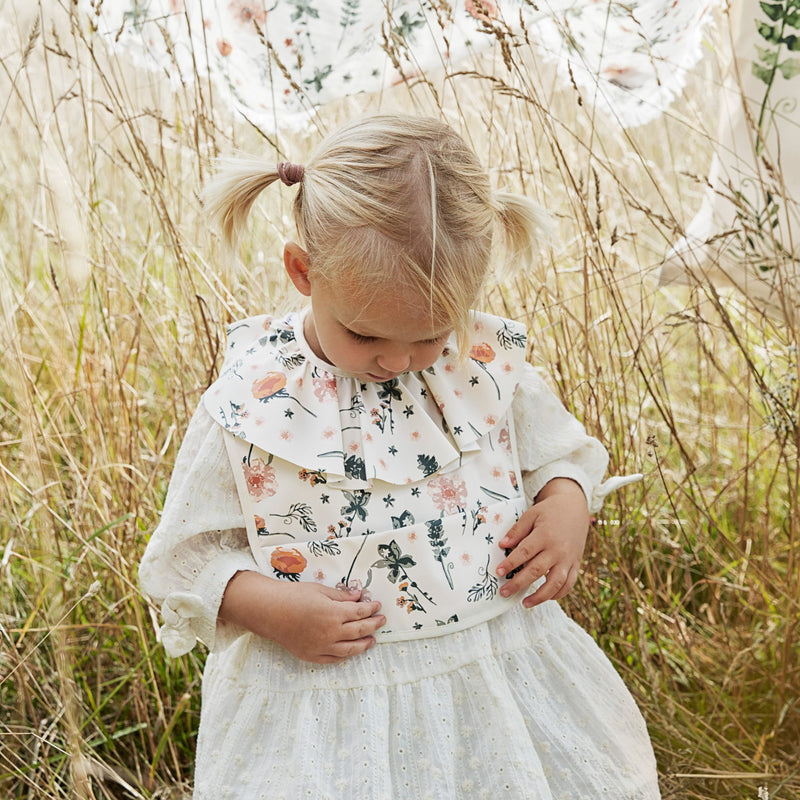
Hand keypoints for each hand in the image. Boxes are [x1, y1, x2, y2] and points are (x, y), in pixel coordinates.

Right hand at [219, 571, 385, 663]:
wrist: (270, 612)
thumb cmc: (294, 596)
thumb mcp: (320, 590)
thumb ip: (341, 596)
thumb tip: (358, 597)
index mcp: (334, 613)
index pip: (360, 612)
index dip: (371, 608)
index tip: (377, 606)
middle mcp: (331, 632)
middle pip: (359, 630)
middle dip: (373, 625)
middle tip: (381, 621)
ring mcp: (322, 646)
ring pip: (350, 649)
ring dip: (364, 644)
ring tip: (372, 640)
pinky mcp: (312, 655)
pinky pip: (334, 659)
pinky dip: (345, 656)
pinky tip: (351, 651)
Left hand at [495, 478, 589, 607]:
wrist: (575, 508)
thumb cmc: (549, 511)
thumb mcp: (531, 515)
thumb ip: (517, 531)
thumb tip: (502, 545)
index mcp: (545, 535)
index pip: (524, 553)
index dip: (510, 564)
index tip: (498, 572)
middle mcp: (557, 549)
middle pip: (536, 570)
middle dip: (518, 583)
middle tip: (504, 592)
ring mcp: (568, 559)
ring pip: (555, 583)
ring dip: (540, 596)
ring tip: (525, 603)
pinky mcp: (576, 564)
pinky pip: (569, 584)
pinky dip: (558, 594)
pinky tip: (545, 598)